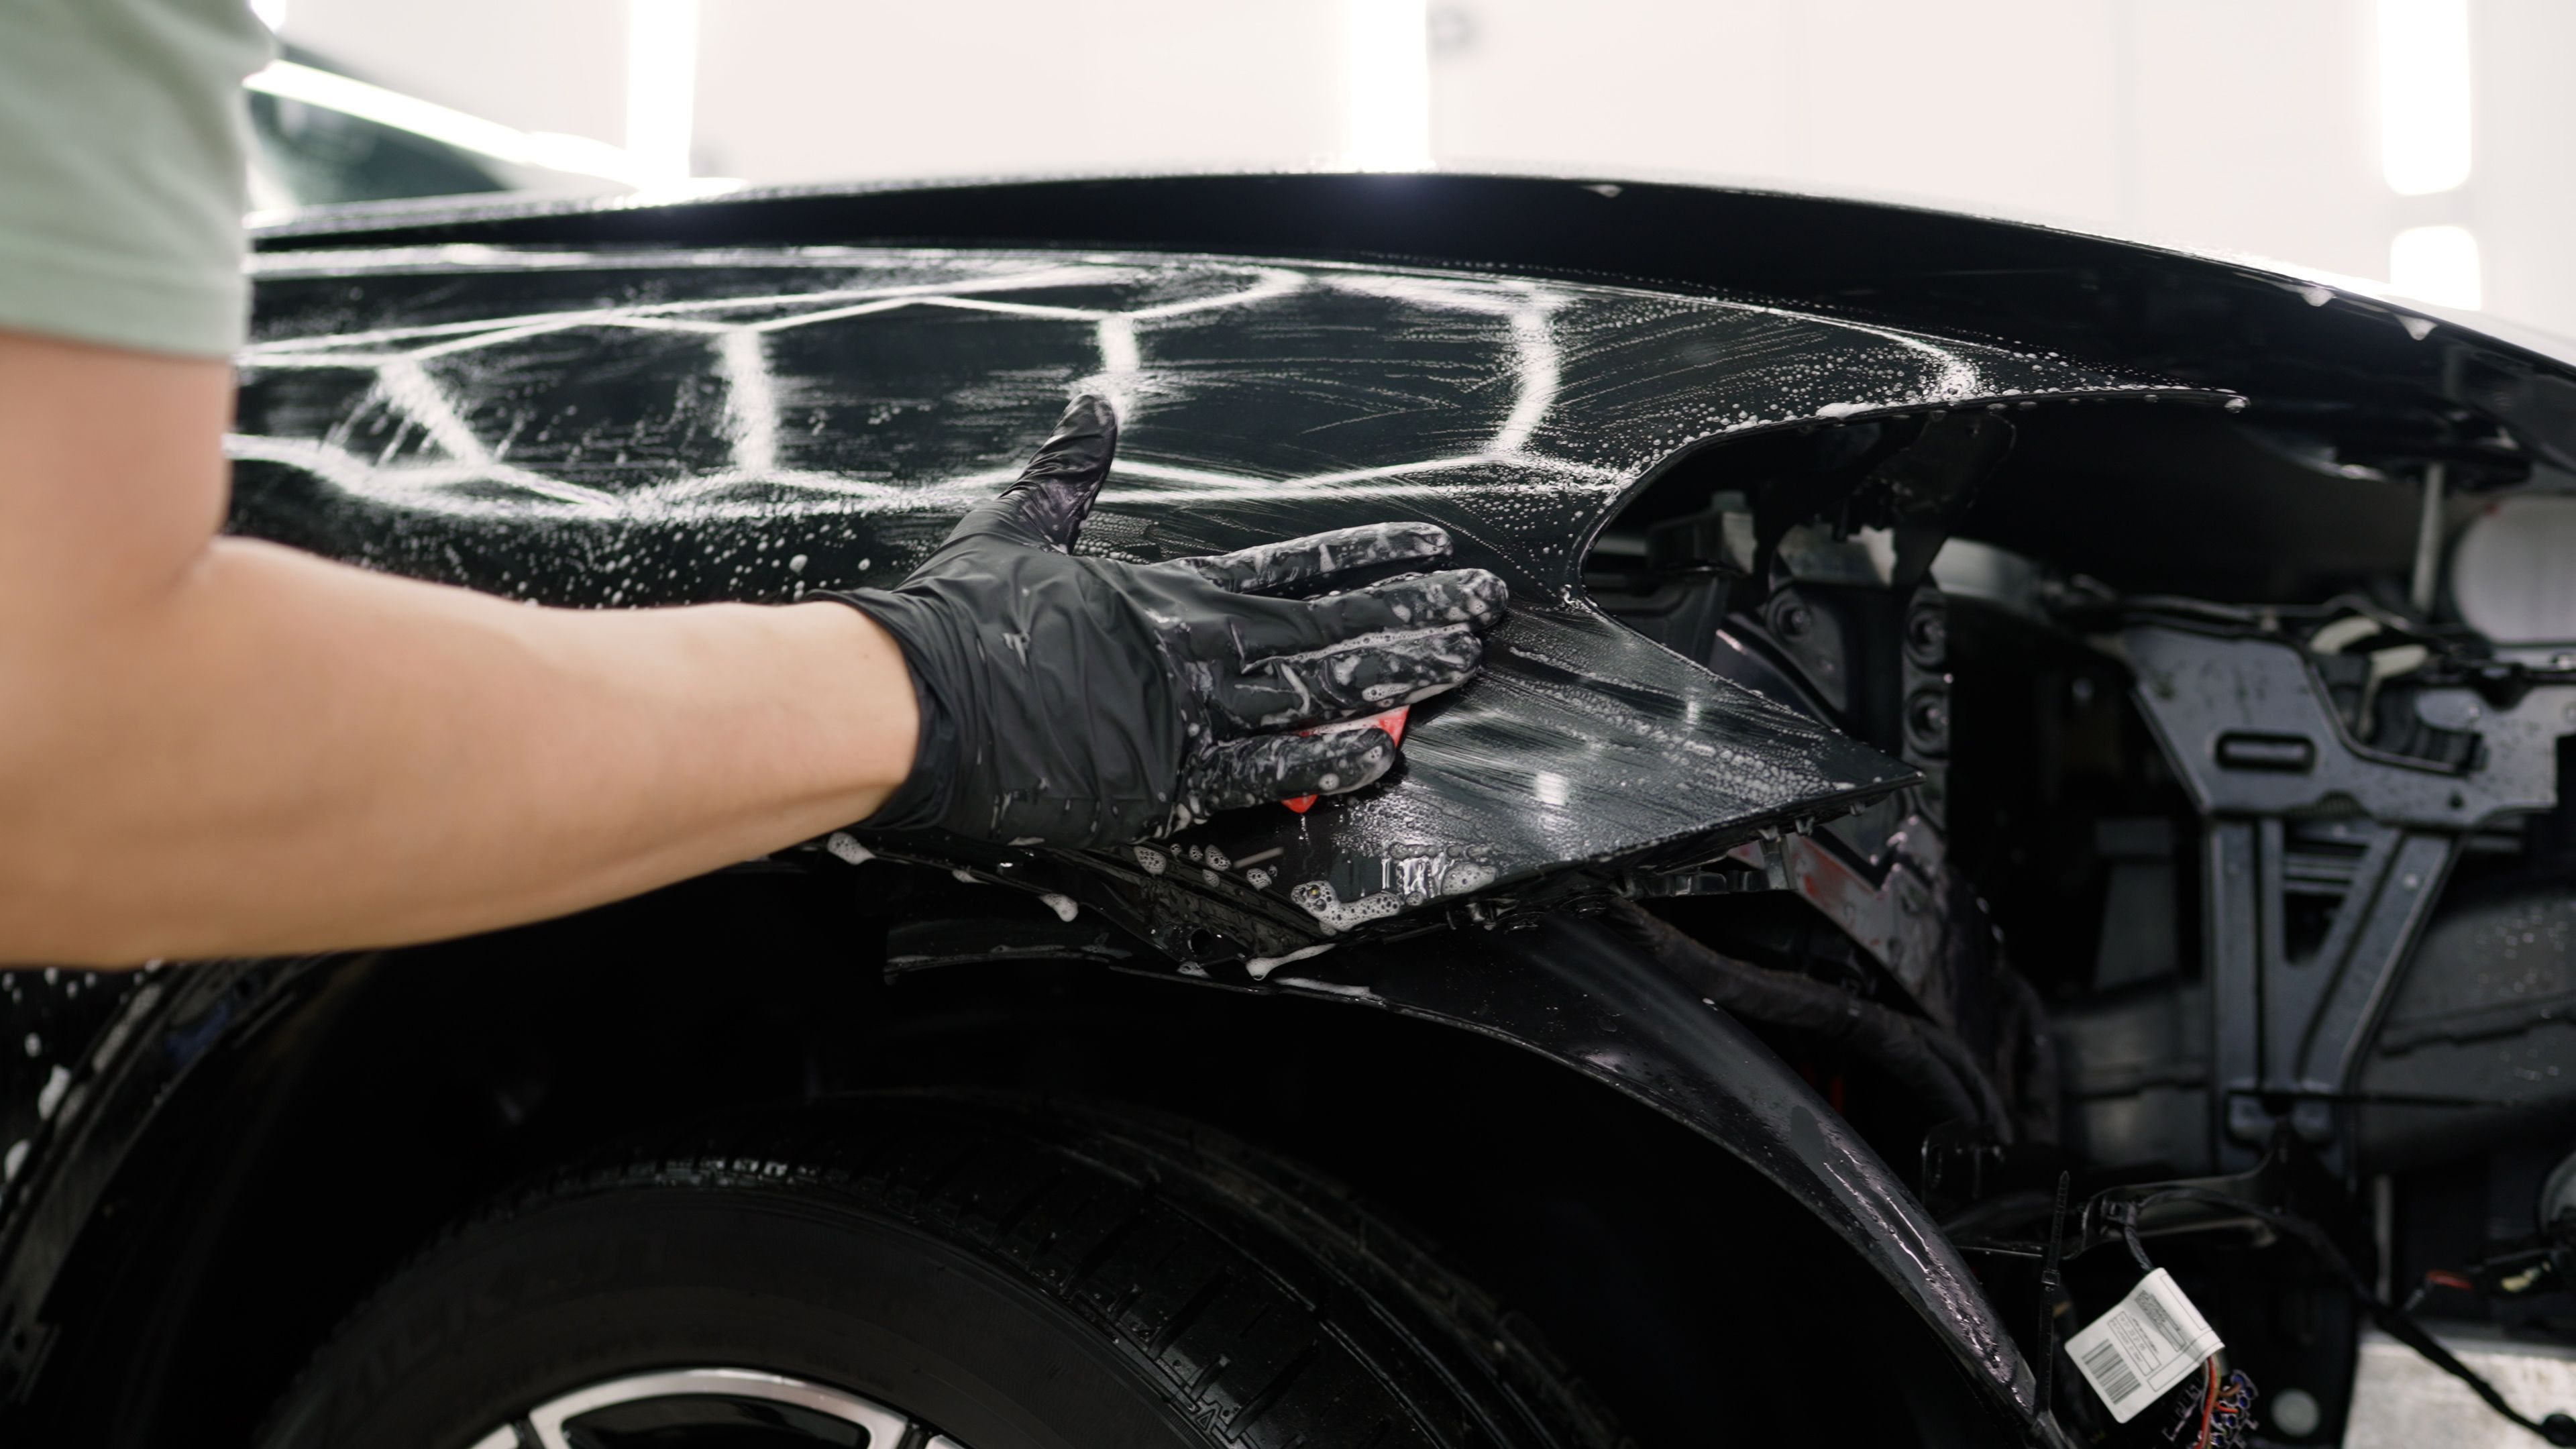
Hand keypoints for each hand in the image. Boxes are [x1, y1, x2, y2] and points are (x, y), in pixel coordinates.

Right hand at [825, 396, 1505, 846]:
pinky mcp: (1163, 777)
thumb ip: (1068, 471)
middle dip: (1415, 612)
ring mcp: (1186, 712)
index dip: (1372, 554)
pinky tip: (1382, 752)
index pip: (1298, 565)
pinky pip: (1263, 771)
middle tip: (1486, 605)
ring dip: (1396, 674)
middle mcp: (1194, 645)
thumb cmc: (956, 618)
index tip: (1434, 547)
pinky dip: (1323, 761)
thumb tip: (1091, 407)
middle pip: (1332, 624)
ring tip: (1462, 660)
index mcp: (1167, 591)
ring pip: (1318, 688)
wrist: (913, 697)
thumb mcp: (1018, 526)